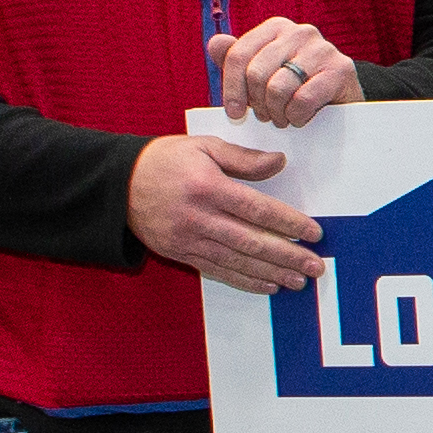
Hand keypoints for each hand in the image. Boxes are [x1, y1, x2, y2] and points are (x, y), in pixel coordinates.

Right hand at [128, 132, 326, 292]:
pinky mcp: (180, 253)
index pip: (258, 210)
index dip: (289, 223)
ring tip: (298, 281)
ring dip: (271, 273)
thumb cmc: (165, 160)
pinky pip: (217, 271)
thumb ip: (243, 157)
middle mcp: (199, 217)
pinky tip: (267, 285)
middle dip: (288, 256)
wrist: (116, 186)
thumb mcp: (203, 147)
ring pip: (237, 261)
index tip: (314, 233)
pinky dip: (244, 280)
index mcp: (208, 187)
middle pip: (252, 241)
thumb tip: (279, 162)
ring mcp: (188, 239)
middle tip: (315, 266)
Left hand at [212, 16, 358, 130]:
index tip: (234, 113)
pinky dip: (296, 116)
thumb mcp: (261, 72)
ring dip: (276, 112)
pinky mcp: (341, 69)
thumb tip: (216, 43)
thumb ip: (237, 59)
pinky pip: (302, 99)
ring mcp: (322, 48)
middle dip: (257, 103)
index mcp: (276, 27)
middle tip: (265, 116)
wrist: (341, 98)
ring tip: (282, 118)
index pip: (239, 54)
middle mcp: (299, 32)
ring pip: (278, 88)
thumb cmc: (295, 85)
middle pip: (256, 73)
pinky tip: (299, 117)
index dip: (231, 88)